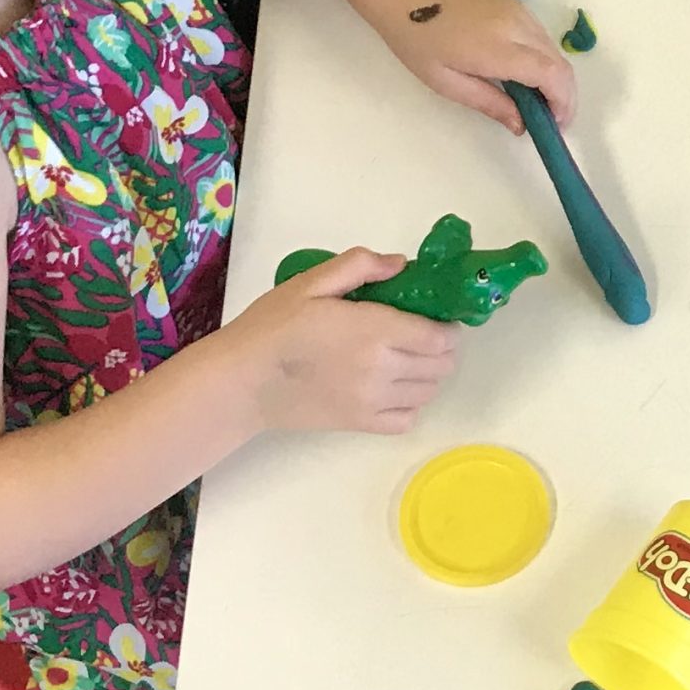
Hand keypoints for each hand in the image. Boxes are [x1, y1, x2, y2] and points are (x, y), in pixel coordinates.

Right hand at [223, 249, 459, 434]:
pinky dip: (410, 404)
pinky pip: (407, 419)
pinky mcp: (360, 424)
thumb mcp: (310, 283)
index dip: (447, 327)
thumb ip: (359, 266)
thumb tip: (401, 264)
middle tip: (422, 335)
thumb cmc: (273, 326)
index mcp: (374, 330)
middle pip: (441, 365)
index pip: (440, 337)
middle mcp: (382, 369)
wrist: (242, 381)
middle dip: (441, 348)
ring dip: (428, 375)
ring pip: (429, 392)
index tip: (437, 318)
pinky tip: (393, 388)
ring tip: (408, 359)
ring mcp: (373, 401)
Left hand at [366, 0, 578, 131]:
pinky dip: (545, 60)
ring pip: (554, 50)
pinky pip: (542, 37)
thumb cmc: (417, 39)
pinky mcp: (516, 4)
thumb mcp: (446, 82)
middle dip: (565, 96)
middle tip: (550, 120)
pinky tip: (527, 74)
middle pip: (561, 65)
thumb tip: (521, 125)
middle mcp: (517, 26)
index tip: (557, 126)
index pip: (552, 76)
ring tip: (538, 100)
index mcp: (498, 49)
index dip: (563, 103)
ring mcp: (519, 11)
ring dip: (556, 78)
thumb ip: (489, 103)